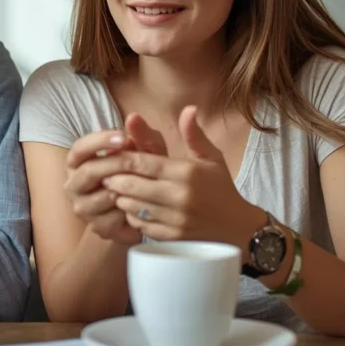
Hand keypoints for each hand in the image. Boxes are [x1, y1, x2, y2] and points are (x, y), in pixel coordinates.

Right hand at [64, 130, 142, 244]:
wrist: (140, 210)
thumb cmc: (139, 173)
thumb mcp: (144, 152)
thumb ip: (140, 135)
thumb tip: (133, 117)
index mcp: (78, 162)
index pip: (79, 148)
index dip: (100, 141)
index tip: (123, 137)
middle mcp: (73, 184)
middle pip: (88, 172)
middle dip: (115, 165)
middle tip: (137, 161)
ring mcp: (82, 208)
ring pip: (101, 196)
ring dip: (124, 190)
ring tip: (142, 184)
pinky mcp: (96, 228)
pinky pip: (113, 218)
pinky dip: (129, 211)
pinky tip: (142, 205)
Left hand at [100, 106, 262, 246]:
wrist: (237, 228)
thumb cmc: (221, 188)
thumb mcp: (212, 158)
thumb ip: (194, 135)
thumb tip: (188, 108)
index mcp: (187, 172)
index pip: (142, 162)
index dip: (121, 159)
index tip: (112, 157)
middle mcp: (180, 195)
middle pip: (131, 185)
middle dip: (114, 178)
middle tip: (107, 174)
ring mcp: (175, 218)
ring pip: (132, 206)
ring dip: (120, 197)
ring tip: (117, 190)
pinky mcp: (171, 236)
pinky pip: (140, 224)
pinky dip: (131, 215)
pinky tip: (132, 208)